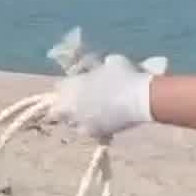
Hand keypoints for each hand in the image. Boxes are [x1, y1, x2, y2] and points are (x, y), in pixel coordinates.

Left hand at [48, 54, 168, 141]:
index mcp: (72, 85)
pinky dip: (90, 128)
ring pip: (70, 123)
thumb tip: (100, 66)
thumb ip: (98, 67)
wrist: (139, 98)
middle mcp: (71, 105)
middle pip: (56, 110)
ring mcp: (80, 121)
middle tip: (75, 105)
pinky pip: (85, 132)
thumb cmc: (125, 75)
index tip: (73, 88)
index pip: (58, 88)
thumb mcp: (111, 62)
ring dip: (76, 119)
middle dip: (63, 108)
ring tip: (89, 115)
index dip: (66, 88)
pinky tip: (100, 123)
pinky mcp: (93, 132)